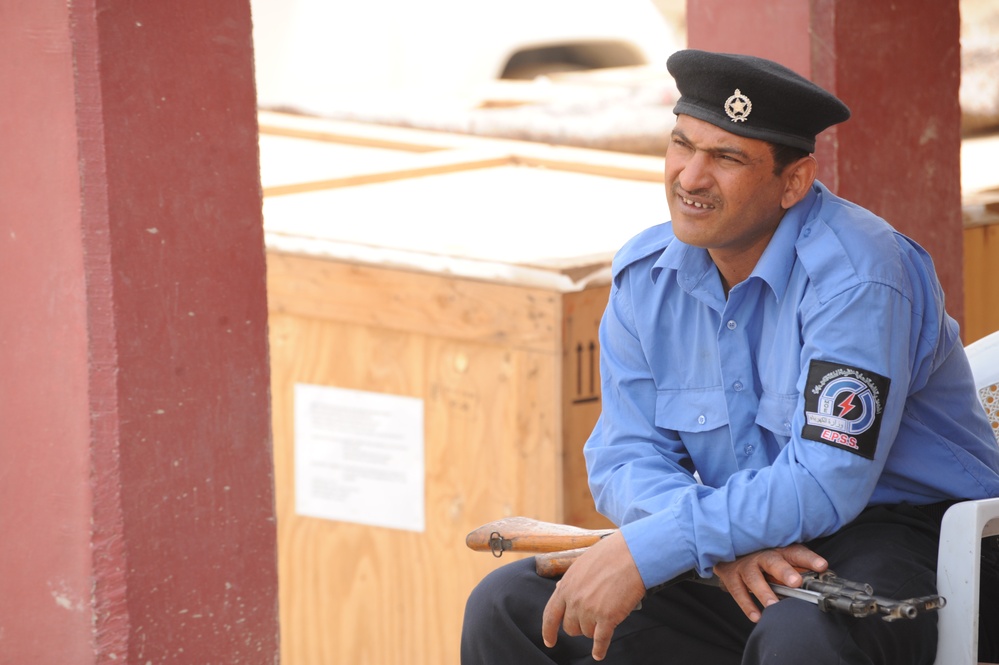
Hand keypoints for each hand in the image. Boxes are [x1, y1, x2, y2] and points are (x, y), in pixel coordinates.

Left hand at [541, 531, 645, 660]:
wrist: (632, 555)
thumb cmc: (610, 556)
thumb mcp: (581, 565)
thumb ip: (571, 581)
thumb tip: (560, 589)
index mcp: (566, 586)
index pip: (550, 614)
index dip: (548, 630)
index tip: (549, 641)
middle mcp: (574, 600)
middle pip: (570, 627)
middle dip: (579, 626)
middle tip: (591, 619)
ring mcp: (590, 610)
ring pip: (586, 632)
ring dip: (594, 629)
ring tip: (606, 615)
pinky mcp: (607, 618)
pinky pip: (600, 640)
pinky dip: (599, 649)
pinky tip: (599, 654)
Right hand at [714, 544, 827, 622]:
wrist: (731, 550)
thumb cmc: (763, 558)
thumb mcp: (782, 559)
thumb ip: (800, 568)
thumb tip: (822, 579)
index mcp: (779, 551)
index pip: (796, 553)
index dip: (809, 559)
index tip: (821, 566)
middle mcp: (762, 556)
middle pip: (773, 562)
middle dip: (784, 571)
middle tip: (795, 582)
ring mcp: (745, 565)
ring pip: (753, 578)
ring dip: (764, 592)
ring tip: (773, 605)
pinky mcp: (730, 575)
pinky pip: (738, 591)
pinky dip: (747, 605)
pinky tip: (756, 616)